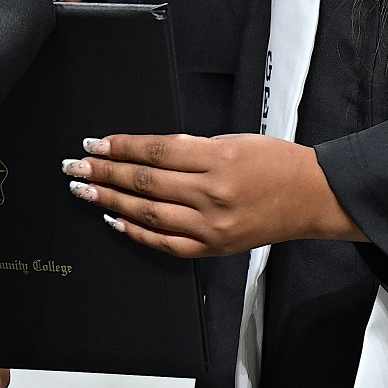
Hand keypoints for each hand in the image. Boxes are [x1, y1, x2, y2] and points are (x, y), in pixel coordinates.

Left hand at [61, 132, 366, 257]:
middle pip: (145, 183)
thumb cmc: (277, 162)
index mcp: (217, 157)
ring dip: (111, 202)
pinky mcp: (213, 247)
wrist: (312, 197)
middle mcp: (211, 193)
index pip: (155, 152)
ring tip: (84, 192)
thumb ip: (192, 149)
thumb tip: (147, 154)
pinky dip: (137, 232)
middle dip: (104, 174)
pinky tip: (115, 221)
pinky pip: (166, 243)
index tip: (94, 143)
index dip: (120, 147)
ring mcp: (211, 225)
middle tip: (75, 166)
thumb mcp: (234, 139)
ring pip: (149, 214)